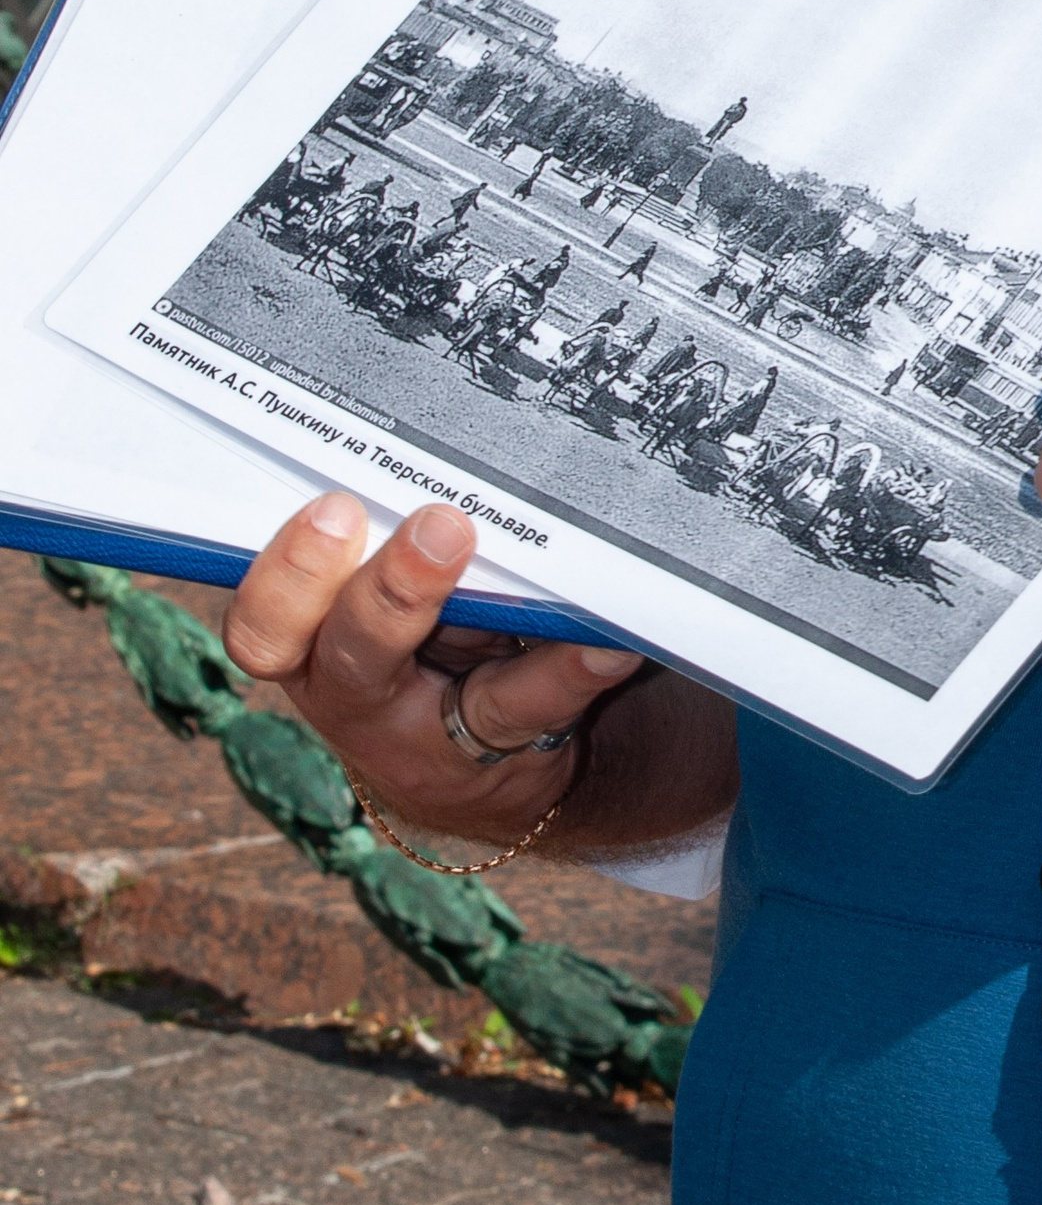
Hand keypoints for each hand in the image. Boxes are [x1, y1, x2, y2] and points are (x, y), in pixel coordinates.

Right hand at [226, 492, 643, 844]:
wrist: (473, 766)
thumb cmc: (417, 640)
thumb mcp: (377, 593)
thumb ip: (384, 534)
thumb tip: (434, 439)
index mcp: (308, 639)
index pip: (266, 620)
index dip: (287, 574)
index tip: (336, 507)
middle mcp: (355, 693)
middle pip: (348, 652)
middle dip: (390, 590)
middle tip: (440, 526)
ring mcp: (427, 736)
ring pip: (456, 698)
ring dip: (501, 637)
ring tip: (534, 589)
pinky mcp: (498, 757)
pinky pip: (535, 708)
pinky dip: (576, 667)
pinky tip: (612, 640)